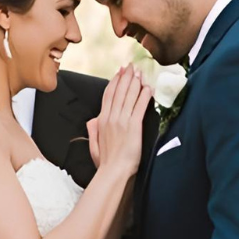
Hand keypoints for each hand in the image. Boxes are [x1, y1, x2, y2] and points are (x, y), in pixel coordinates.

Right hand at [93, 64, 152, 181]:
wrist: (113, 172)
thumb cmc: (105, 163)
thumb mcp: (93, 146)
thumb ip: (92, 131)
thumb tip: (91, 120)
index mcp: (101, 121)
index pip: (108, 96)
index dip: (114, 82)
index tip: (120, 73)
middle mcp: (111, 118)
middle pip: (119, 92)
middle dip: (126, 77)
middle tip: (132, 66)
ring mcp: (122, 121)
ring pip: (129, 96)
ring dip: (135, 82)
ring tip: (140, 72)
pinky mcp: (133, 126)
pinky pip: (139, 106)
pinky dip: (144, 95)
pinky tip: (148, 88)